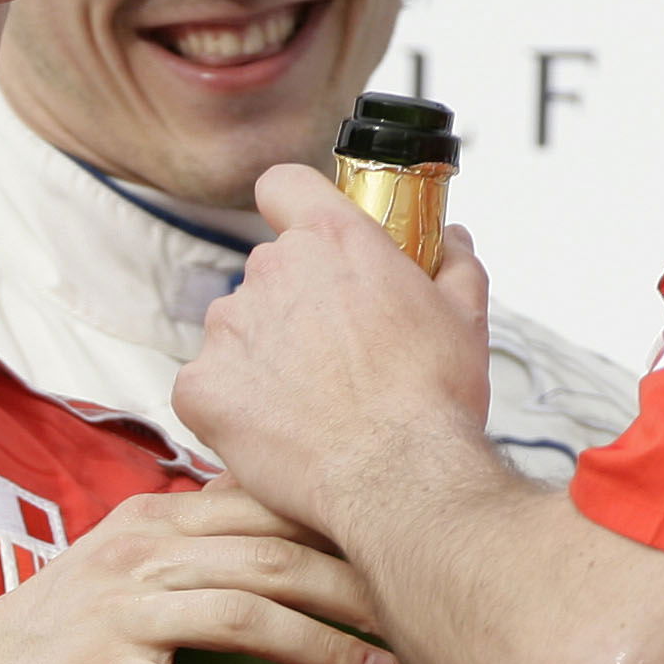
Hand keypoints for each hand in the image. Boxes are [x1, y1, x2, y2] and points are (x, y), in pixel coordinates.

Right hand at [0, 483, 396, 663]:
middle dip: (354, 588)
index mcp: (144, 526)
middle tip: (417, 617)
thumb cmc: (38, 645)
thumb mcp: (105, 573)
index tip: (398, 554)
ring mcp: (120, 617)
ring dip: (327, 650)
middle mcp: (136, 560)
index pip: (258, 511)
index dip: (334, 529)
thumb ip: (177, 550)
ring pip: (248, 619)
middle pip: (269, 558)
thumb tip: (259, 540)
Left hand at [170, 167, 493, 537]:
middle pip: (266, 272)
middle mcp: (269, 271)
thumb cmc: (432, 400)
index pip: (283, 185)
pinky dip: (231, 405)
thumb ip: (451, 262)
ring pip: (236, 330)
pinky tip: (272, 430)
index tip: (304, 233)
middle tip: (333, 355)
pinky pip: (206, 385)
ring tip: (308, 403)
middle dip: (294, 304)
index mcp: (332, 241)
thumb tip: (449, 239)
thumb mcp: (466, 316)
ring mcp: (226, 329)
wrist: (396, 478)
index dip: (290, 206)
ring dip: (262, 355)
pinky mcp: (198, 387)